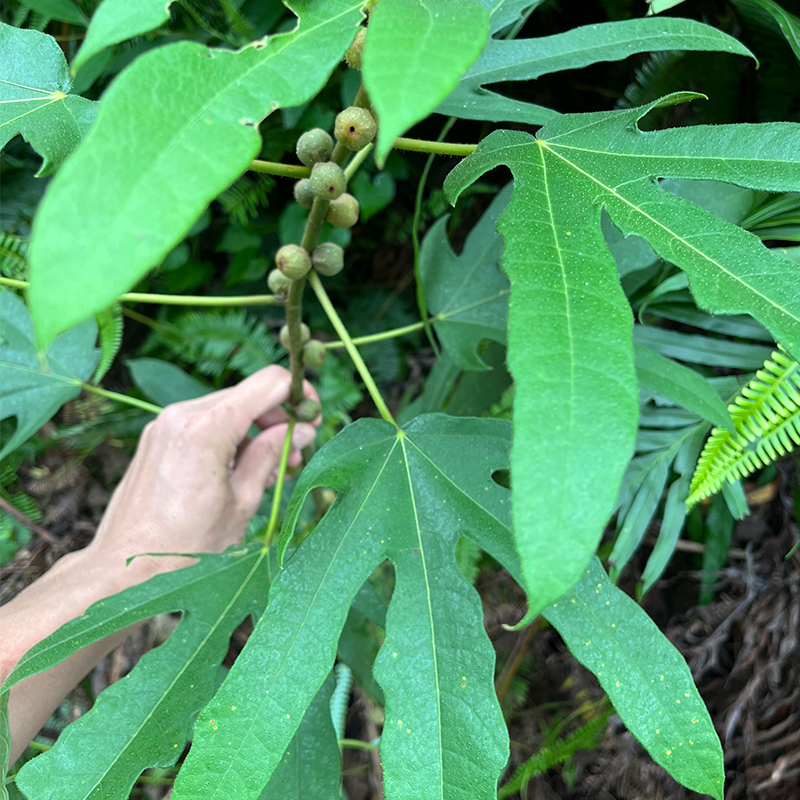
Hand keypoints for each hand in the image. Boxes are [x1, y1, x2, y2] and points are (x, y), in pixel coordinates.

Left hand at [86, 365, 319, 578]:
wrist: (125, 567)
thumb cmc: (186, 545)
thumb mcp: (244, 501)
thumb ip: (272, 455)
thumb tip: (301, 430)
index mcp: (208, 427)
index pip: (270, 382)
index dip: (299, 396)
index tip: (312, 420)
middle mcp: (182, 414)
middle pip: (249, 393)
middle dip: (278, 419)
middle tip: (294, 456)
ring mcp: (165, 423)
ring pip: (228, 408)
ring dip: (255, 430)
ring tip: (267, 472)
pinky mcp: (157, 436)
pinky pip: (205, 422)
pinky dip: (229, 437)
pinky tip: (237, 472)